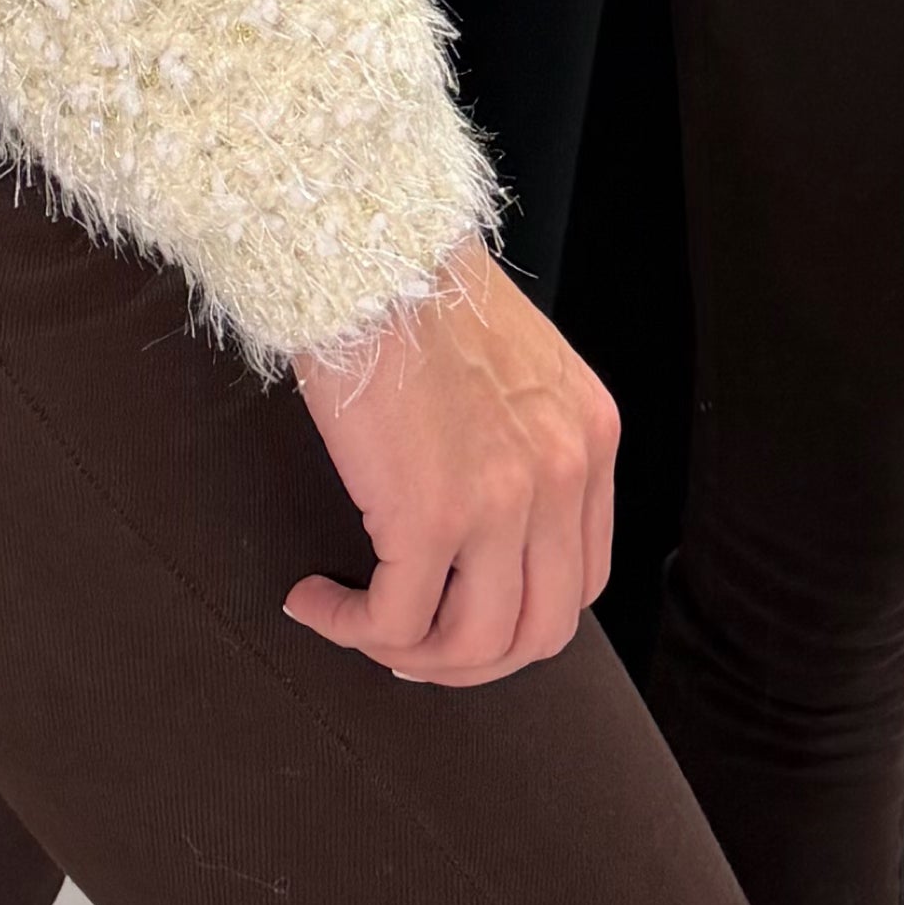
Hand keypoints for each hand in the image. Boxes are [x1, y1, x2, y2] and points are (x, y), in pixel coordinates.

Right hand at [286, 242, 618, 685]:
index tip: (457, 613)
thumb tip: (481, 519)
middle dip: (469, 659)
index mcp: (588, 437)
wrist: (367, 246)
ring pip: (474, 644)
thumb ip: (524, 436)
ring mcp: (503, 502)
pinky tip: (315, 600)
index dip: (516, 618)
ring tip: (355, 626)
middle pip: (541, 631)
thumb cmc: (415, 286)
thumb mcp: (516, 364)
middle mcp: (562, 475)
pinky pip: (396, 620)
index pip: (581, 579)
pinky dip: (350, 628)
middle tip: (408, 646)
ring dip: (410, 655)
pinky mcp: (430, 515)